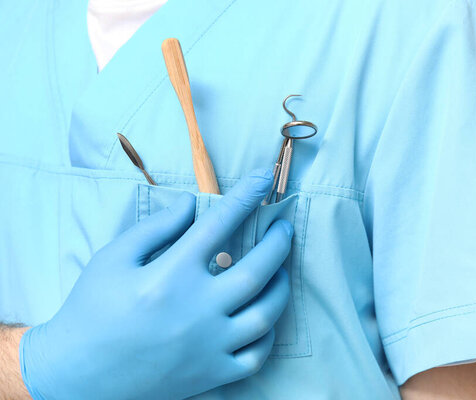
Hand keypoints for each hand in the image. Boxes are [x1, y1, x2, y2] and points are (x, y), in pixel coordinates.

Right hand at [19, 169, 292, 399]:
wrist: (76, 374)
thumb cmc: (90, 310)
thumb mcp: (113, 259)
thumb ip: (156, 228)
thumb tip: (191, 202)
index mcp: (170, 277)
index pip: (219, 226)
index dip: (246, 197)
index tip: (262, 178)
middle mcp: (196, 311)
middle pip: (257, 271)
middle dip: (279, 243)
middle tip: (284, 228)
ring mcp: (207, 346)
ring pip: (265, 315)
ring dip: (281, 287)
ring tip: (281, 271)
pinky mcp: (210, 375)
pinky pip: (255, 357)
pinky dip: (268, 336)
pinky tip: (264, 318)